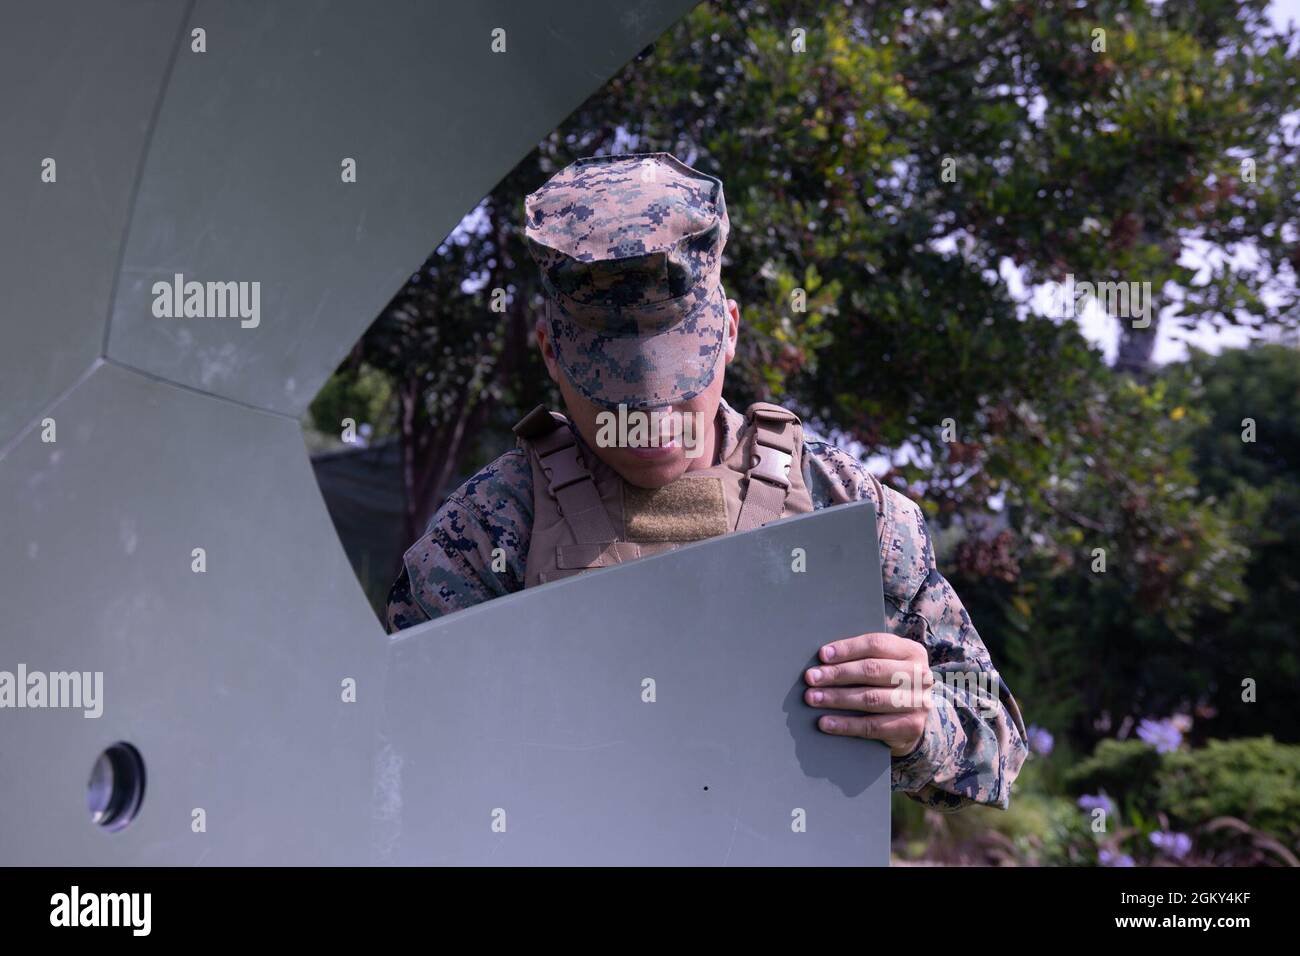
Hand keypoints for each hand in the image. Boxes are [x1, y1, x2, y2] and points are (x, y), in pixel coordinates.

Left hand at [804, 633, 932, 755]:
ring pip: (871, 698)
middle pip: (873, 670)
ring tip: (813, 698)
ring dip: (837, 698)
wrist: (912, 720)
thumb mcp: (885, 663)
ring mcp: (918, 702)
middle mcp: (920, 675)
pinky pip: (872, 726)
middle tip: (811, 678)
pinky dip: (845, 724)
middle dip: (838, 674)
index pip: (876, 645)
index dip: (847, 649)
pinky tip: (825, 722)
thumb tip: (822, 659)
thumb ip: (862, 658)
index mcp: (911, 651)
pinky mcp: (911, 727)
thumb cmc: (888, 683)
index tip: (822, 655)